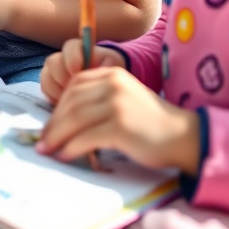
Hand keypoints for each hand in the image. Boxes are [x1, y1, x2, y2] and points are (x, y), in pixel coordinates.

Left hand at [37, 65, 200, 173]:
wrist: (185, 137)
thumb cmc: (152, 123)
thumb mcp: (124, 99)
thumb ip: (98, 100)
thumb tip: (63, 119)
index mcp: (112, 73)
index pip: (74, 86)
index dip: (57, 105)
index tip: (49, 123)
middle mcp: (113, 84)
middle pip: (71, 102)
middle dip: (53, 123)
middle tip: (43, 141)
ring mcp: (116, 104)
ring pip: (74, 119)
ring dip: (57, 136)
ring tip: (48, 150)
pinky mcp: (120, 126)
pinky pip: (86, 137)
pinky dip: (72, 147)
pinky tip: (65, 156)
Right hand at [41, 37, 126, 103]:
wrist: (107, 90)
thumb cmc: (111, 76)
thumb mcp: (114, 68)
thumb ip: (107, 65)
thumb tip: (102, 67)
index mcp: (81, 50)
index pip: (71, 46)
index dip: (71, 57)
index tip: (77, 71)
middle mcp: (64, 58)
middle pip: (53, 61)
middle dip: (62, 76)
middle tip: (72, 88)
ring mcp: (55, 71)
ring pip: (46, 75)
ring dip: (57, 87)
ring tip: (71, 97)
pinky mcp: (51, 85)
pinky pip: (44, 88)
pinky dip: (53, 95)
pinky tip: (65, 101)